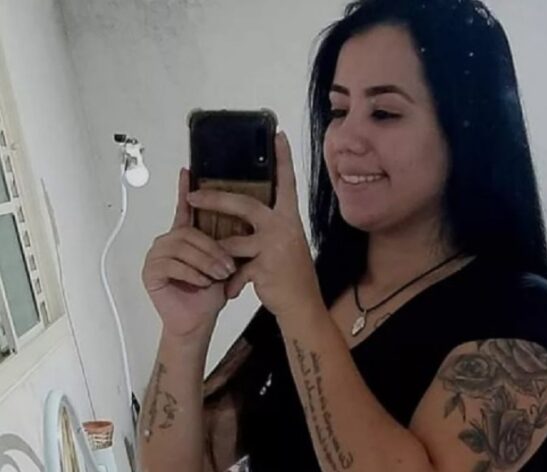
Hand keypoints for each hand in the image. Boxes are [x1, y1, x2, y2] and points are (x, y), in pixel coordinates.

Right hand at [142, 168, 236, 342]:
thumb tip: (246, 218)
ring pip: (183, 248)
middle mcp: (169, 241)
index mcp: (186, 235)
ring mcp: (156, 255)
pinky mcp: (150, 271)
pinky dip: (192, 275)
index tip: (188, 171)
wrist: (200, 320)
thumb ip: (227, 241)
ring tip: (219, 276)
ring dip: (205, 263)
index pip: (185, 208)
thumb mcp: (226, 262)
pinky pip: (173, 266)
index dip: (185, 189)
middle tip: (229, 266)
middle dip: (213, 250)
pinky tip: (202, 283)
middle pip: (190, 232)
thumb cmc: (212, 291)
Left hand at [186, 131, 323, 321]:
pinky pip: (236, 270)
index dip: (283, 159)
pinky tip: (230, 290)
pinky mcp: (265, 267)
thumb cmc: (292, 273)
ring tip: (209, 260)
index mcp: (290, 217)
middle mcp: (284, 226)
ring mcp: (274, 246)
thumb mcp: (287, 243)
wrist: (302, 305)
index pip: (287, 182)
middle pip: (245, 204)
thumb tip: (245, 215)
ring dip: (217, 252)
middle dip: (216, 199)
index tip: (278, 135)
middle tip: (193, 194)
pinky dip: (231, 282)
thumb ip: (270, 227)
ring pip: (232, 242)